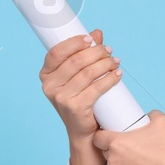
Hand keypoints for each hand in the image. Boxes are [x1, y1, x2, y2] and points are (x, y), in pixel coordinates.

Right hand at [40, 28, 120, 142]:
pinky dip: (110, 79)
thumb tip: (97, 33)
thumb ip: (84, 54)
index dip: (74, 42)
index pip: (57, 52)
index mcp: (46, 75)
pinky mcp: (75, 107)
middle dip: (96, 52)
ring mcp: (61, 98)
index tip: (91, 39)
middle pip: (76, 61)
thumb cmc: (79, 100)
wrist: (82, 131)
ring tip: (115, 61)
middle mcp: (50, 86)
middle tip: (109, 51)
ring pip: (88, 72)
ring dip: (105, 64)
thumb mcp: (77, 77)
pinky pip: (97, 88)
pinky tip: (117, 74)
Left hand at [91, 110, 164, 164]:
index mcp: (116, 143)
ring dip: (120, 160)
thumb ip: (151, 114)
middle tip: (129, 144)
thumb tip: (148, 115)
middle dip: (113, 147)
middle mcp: (113, 160)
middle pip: (105, 150)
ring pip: (114, 164)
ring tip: (136, 157)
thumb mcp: (162, 121)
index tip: (110, 133)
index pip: (97, 137)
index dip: (102, 134)